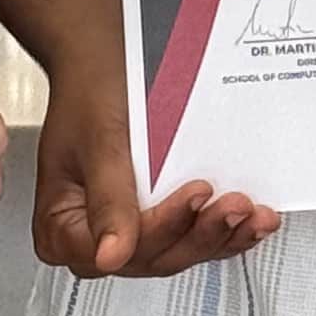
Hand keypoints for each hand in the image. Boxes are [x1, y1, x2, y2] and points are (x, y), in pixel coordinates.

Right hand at [33, 55, 276, 279]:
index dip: (164, 227)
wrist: (103, 59)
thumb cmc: (90, 91)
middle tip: (235, 205)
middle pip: (155, 256)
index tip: (196, 195)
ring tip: (252, 214)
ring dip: (221, 235)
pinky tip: (253, 221)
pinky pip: (193, 235)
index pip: (121, 247)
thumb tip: (110, 256)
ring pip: (180, 250)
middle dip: (201, 233)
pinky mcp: (160, 219)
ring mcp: (131, 231)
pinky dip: (224, 229)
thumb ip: (107, 200)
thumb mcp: (99, 142)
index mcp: (63, 229)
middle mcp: (96, 239)